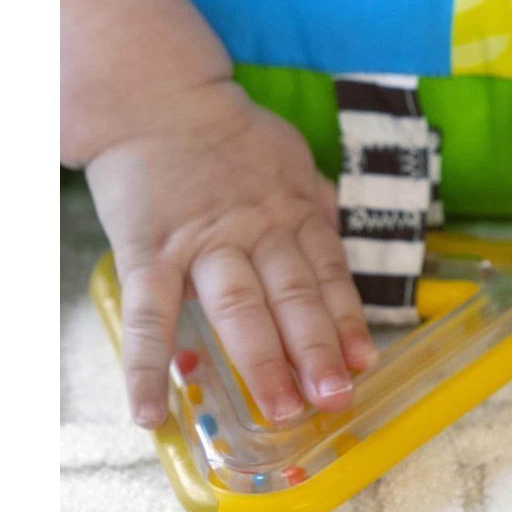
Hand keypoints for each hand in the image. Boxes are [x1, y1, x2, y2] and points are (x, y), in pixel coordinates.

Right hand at [85, 81, 374, 427]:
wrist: (156, 98)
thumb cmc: (229, 137)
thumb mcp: (290, 161)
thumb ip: (315, 205)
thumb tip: (338, 242)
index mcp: (295, 212)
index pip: (330, 275)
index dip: (348, 321)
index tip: (364, 364)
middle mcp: (257, 231)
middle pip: (293, 297)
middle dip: (316, 352)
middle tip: (335, 399)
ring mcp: (203, 244)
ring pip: (239, 308)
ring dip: (262, 362)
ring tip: (281, 411)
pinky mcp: (149, 252)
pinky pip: (150, 316)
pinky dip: (146, 367)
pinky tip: (152, 413)